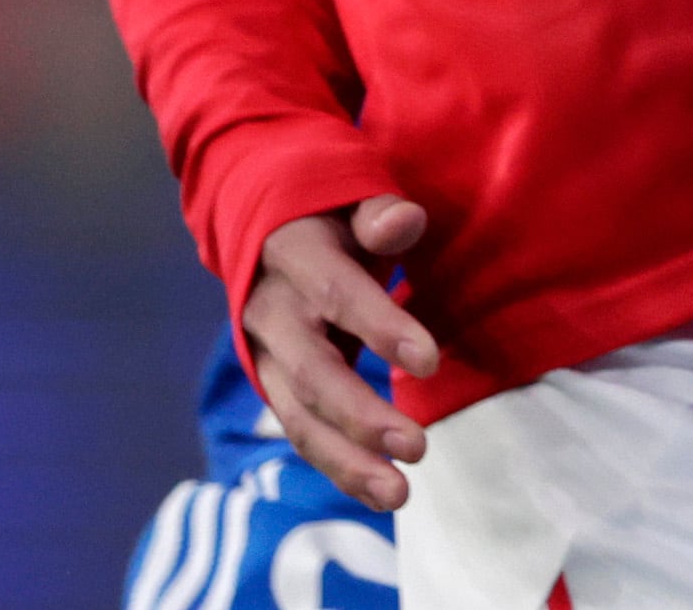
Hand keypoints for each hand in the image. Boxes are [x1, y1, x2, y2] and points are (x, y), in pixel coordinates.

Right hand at [242, 193, 442, 509]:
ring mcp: (266, 357)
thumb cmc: (330, 218)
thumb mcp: (350, 199)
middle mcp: (270, 312)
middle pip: (313, 373)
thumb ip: (378, 212)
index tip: (429, 361)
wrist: (262, 234)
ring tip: (399, 493)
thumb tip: (404, 221)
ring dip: (349, 462)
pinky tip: (381, 492)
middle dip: (362, 416)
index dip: (380, 327)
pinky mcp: (273, 388)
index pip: (336, 293)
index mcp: (293, 255)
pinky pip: (303, 433)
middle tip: (417, 447)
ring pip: (300, 418)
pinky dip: (341, 468)